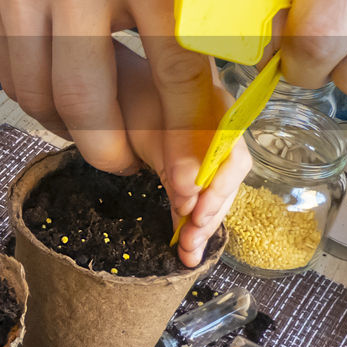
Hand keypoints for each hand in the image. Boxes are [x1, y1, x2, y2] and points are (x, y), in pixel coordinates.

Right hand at [0, 0, 217, 212]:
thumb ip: (202, 21)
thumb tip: (215, 118)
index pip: (173, 67)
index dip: (185, 131)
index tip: (192, 174)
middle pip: (88, 101)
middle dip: (112, 152)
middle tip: (130, 163)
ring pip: (41, 100)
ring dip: (70, 131)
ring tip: (96, 126)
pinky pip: (12, 78)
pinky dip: (38, 103)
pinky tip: (63, 92)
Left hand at [113, 43, 249, 266]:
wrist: (115, 94)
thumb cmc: (130, 102)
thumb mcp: (149, 129)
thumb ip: (174, 158)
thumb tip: (190, 198)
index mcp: (217, 110)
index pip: (231, 154)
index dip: (216, 187)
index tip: (193, 212)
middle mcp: (222, 131)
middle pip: (229, 180)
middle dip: (210, 214)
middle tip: (190, 242)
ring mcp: (211, 154)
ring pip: (218, 194)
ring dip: (204, 225)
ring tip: (187, 252)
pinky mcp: (197, 173)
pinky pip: (202, 198)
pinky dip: (194, 223)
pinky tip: (188, 249)